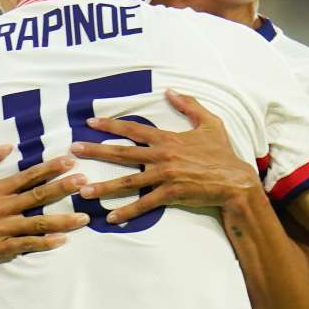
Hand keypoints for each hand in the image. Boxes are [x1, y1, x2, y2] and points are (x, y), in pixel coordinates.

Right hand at [0, 144, 90, 264]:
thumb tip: (7, 145)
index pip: (27, 176)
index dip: (49, 168)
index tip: (70, 161)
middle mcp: (1, 208)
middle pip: (37, 197)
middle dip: (62, 188)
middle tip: (84, 182)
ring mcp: (2, 229)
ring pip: (37, 224)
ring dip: (62, 220)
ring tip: (84, 217)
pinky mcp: (1, 247)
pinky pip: (26, 245)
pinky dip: (44, 243)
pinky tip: (63, 240)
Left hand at [71, 90, 260, 223]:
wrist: (235, 181)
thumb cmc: (222, 153)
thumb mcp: (210, 123)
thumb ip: (189, 105)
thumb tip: (170, 90)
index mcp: (168, 139)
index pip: (133, 130)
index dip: (111, 125)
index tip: (90, 122)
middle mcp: (162, 156)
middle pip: (122, 153)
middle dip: (96, 151)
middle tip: (74, 150)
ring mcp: (165, 176)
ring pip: (128, 181)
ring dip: (104, 186)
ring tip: (83, 190)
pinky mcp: (170, 194)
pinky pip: (145, 204)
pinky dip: (127, 211)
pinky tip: (111, 217)